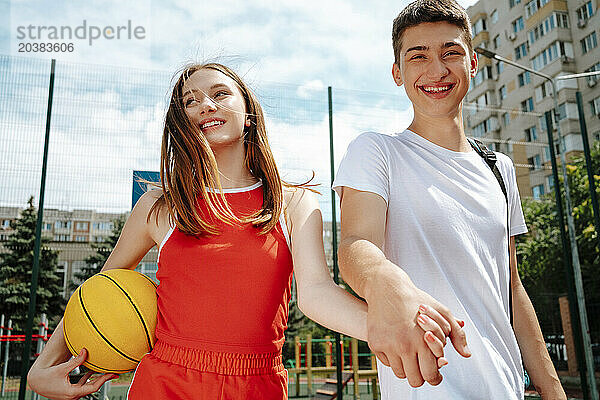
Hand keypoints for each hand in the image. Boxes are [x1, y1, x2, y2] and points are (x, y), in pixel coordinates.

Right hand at [28, 348, 116, 399]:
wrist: (35, 382)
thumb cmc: (46, 376)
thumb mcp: (62, 368)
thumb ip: (75, 361)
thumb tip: (86, 351)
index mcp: (72, 392)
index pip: (93, 388)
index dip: (104, 380)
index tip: (112, 374)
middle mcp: (72, 396)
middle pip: (93, 388)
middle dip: (103, 380)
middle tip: (114, 373)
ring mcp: (71, 394)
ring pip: (87, 387)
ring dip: (96, 380)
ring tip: (106, 372)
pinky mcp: (68, 391)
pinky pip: (81, 386)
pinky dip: (87, 379)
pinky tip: (92, 372)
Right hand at [366, 272, 469, 386]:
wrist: (388, 289)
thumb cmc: (416, 300)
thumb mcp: (442, 313)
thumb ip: (457, 335)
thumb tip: (466, 354)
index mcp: (424, 341)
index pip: (431, 375)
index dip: (435, 378)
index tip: (434, 375)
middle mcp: (405, 346)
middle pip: (415, 380)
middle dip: (420, 375)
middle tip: (421, 366)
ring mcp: (389, 346)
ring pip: (400, 373)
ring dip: (406, 367)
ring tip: (409, 353)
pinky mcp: (375, 344)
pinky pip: (386, 363)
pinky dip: (392, 358)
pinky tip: (396, 346)